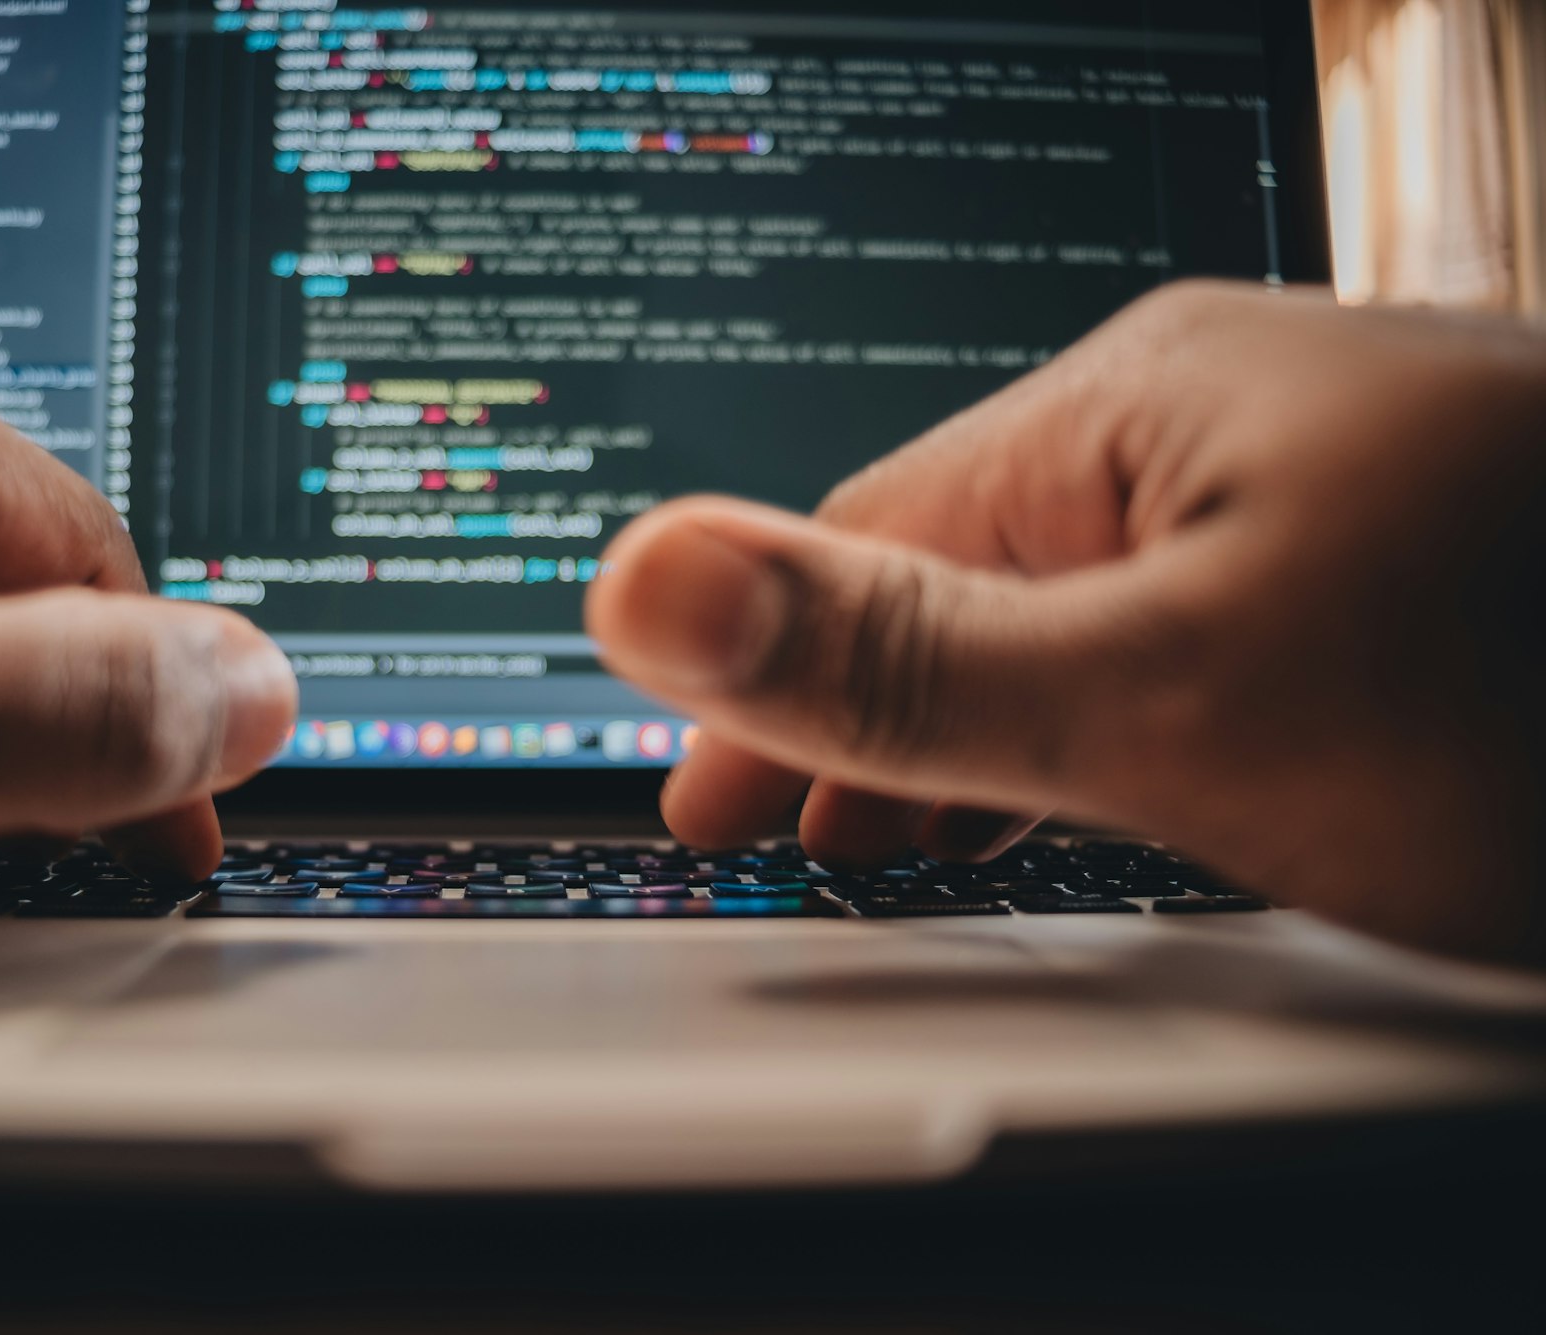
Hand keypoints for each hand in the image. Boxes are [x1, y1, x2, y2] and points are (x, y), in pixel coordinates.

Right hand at [587, 282, 1545, 963]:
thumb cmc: (1542, 684)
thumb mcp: (1179, 699)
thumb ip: (899, 656)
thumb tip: (649, 581)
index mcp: (1138, 403)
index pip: (867, 538)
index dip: (764, 680)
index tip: (702, 803)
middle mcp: (1222, 421)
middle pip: (966, 570)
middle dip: (864, 710)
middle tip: (795, 839)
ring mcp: (1316, 496)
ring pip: (1077, 612)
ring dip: (979, 726)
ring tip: (917, 836)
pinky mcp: (1389, 574)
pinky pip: (1184, 639)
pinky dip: (1106, 728)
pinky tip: (1109, 786)